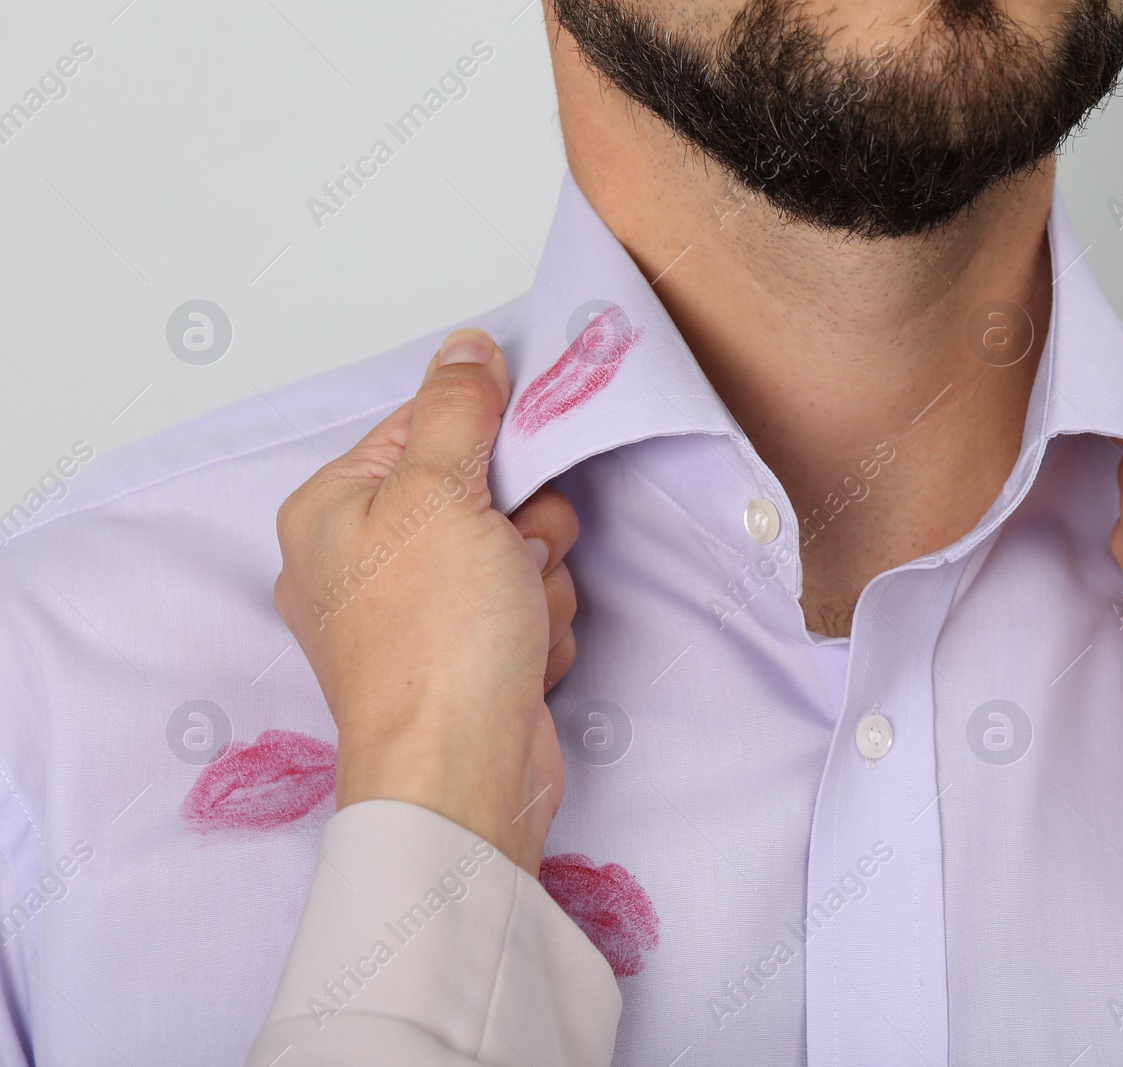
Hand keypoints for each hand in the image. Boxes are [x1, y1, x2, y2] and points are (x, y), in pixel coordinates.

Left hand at [273, 329, 577, 872]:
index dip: (488, 441)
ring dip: (539, 581)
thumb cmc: (437, 637)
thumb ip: (457, 409)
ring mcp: (417, 614)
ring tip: (515, 620)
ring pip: (521, 549)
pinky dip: (539, 628)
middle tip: (511, 554)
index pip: (427, 426)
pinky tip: (521, 658)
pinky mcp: (466, 658)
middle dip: (523, 525)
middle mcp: (366, 558)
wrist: (462, 777)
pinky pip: (528, 606)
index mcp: (334, 509)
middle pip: (484, 488)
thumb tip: (466, 345)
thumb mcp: (441, 494)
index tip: (518, 465)